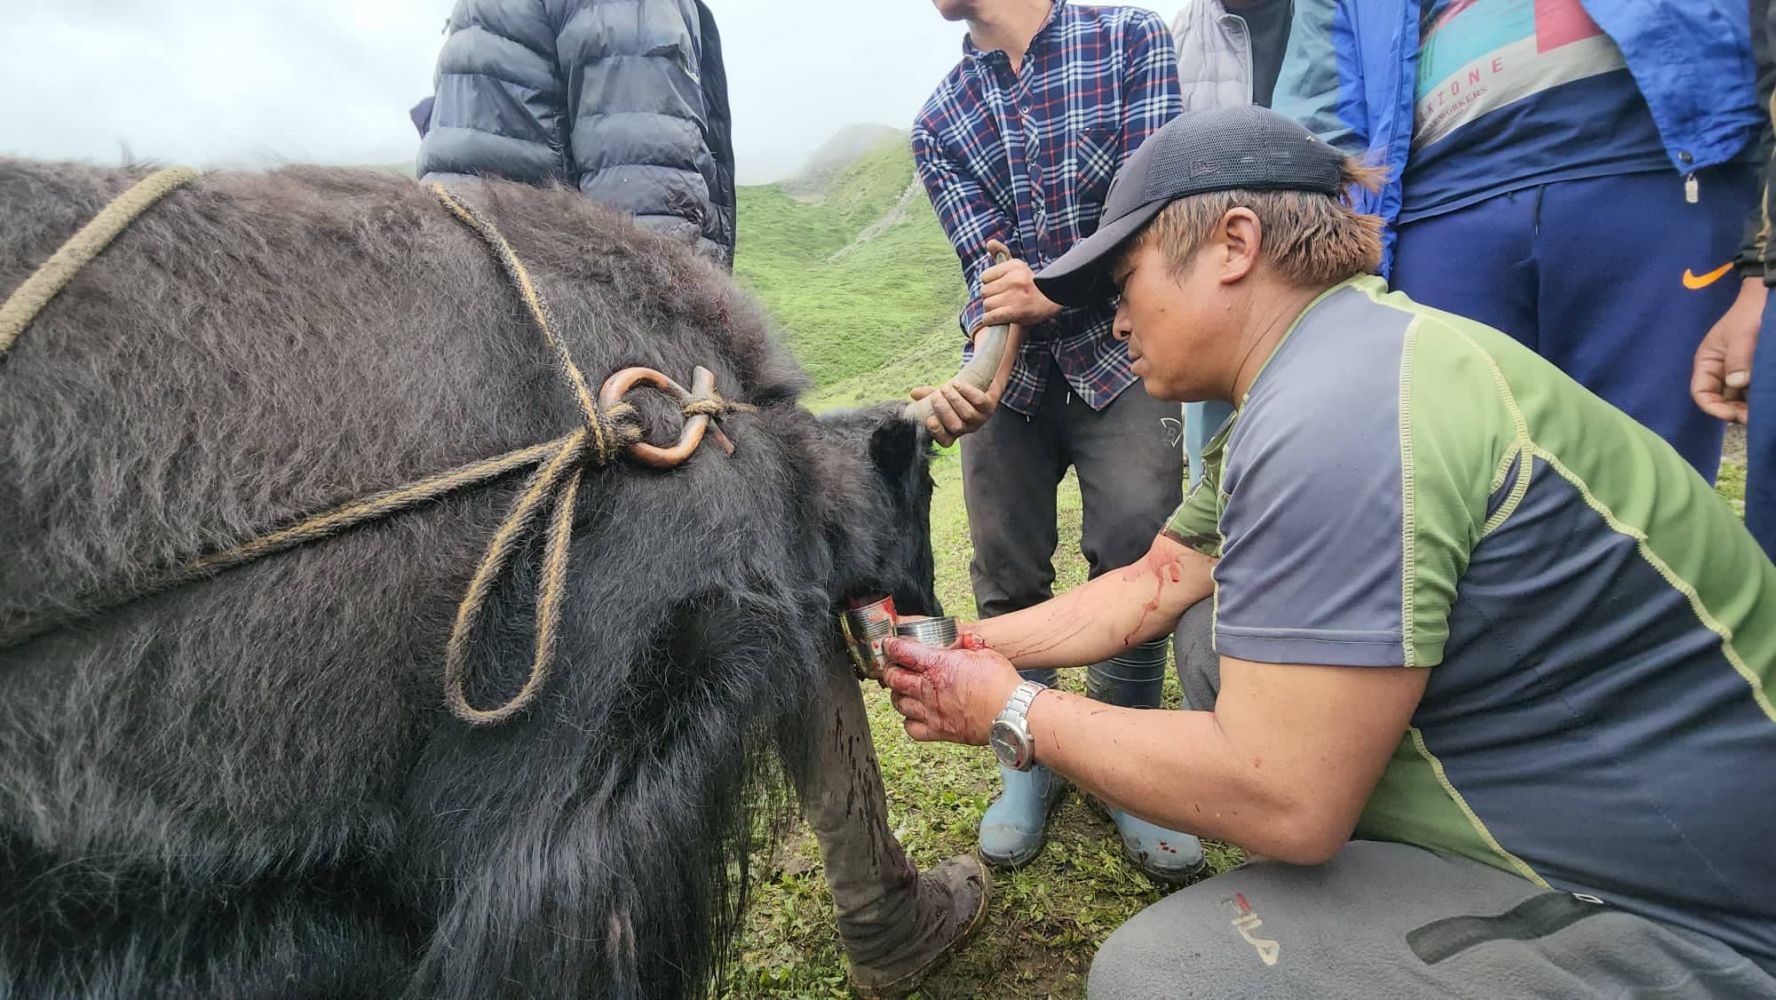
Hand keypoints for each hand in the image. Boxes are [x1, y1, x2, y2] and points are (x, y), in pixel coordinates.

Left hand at [881, 636, 1020, 744]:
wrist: (1012, 713)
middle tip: (894, 667)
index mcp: (937, 665)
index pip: (902, 652)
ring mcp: (931, 712)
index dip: (892, 646)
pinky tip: (915, 715)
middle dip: (890, 671)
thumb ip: (968, 644)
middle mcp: (928, 689)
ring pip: (898, 703)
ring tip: (904, 691)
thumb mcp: (984, 651)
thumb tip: (963, 638)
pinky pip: (911, 728)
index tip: (890, 645)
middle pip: (893, 678)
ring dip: (898, 695)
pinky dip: (909, 721)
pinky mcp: (939, 731)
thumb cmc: (1000, 682)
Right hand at [907, 377, 1001, 446]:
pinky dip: (967, 392)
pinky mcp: (990, 405)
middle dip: (944, 410)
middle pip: (956, 426)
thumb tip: (913, 393)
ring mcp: (981, 418)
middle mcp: (968, 428)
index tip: (930, 420)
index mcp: (954, 431)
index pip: (945, 441)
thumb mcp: (942, 397)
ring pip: (967, 414)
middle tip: (937, 396)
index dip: (938, 433)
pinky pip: (980, 402)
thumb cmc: (959, 395)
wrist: (984, 382)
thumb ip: (928, 396)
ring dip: (954, 400)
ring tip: (946, 387)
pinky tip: (957, 384)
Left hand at [979, 239, 1063, 327]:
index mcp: (1014, 266)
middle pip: (984, 291)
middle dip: (990, 297)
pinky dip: (991, 320)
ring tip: (1002, 309)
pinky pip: (991, 317)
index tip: (1000, 288)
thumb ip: (1002, 253)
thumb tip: (989, 242)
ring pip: (987, 304)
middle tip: (1001, 300)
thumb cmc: (1030, 285)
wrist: (1052, 302)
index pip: (985, 277)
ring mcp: (1014, 296)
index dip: (991, 284)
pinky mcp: (1014, 312)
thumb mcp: (1018, 266)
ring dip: (991, 310)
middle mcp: (1014, 279)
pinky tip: (997, 319)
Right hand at [1692, 277, 1765, 423]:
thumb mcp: (1742, 335)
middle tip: (1754, 417)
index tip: (1733, 414)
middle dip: (1734, 411)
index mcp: (1707, 362)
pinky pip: (1752, 391)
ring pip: (1737, 398)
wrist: (1768, 298)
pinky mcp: (1753, 372)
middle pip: (1720, 400)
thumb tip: (1737, 383)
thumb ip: (1738, 359)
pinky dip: (1758, 398)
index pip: (1701, 393)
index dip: (1713, 407)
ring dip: (1748, 407)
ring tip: (1763, 410)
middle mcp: (1720, 371)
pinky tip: (1768, 399)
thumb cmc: (1750, 313)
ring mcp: (1737, 372)